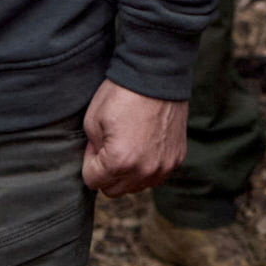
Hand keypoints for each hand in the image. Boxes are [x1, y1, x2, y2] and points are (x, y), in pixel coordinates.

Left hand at [80, 80, 187, 197]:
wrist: (157, 75)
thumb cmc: (121, 94)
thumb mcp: (92, 121)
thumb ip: (92, 150)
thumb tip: (100, 161)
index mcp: (119, 161)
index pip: (92, 181)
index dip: (89, 161)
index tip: (96, 142)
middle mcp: (144, 171)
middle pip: (113, 190)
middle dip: (106, 172)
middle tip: (109, 145)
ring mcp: (163, 167)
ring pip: (135, 187)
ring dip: (127, 173)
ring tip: (128, 144)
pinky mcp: (176, 159)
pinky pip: (155, 176)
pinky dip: (146, 166)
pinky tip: (145, 144)